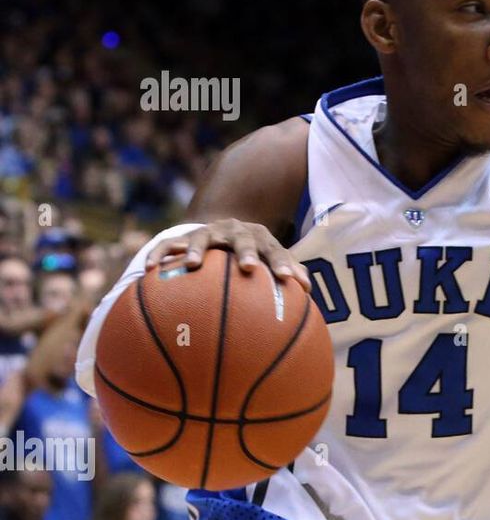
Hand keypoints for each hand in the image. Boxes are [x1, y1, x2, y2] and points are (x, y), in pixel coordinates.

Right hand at [146, 219, 310, 290]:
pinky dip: (159, 254)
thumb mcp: (269, 259)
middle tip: (249, 267)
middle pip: (242, 238)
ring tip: (194, 265)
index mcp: (259, 238)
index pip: (274, 250)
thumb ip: (288, 271)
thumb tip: (308, 290)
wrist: (222, 229)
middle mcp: (234, 231)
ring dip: (198, 249)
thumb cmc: (252, 254)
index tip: (288, 279)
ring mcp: (208, 232)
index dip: (282, 263)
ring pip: (202, 238)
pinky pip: (168, 245)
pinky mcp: (183, 237)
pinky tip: (150, 268)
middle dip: (247, 251)